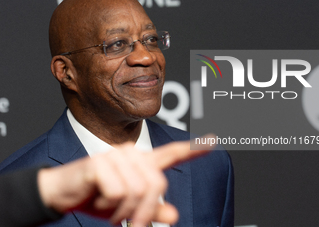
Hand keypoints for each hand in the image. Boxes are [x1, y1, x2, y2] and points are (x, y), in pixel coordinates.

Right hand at [38, 137, 212, 226]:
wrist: (64, 193)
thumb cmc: (97, 198)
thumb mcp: (127, 208)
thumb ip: (151, 209)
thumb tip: (174, 216)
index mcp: (142, 163)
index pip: (172, 153)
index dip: (194, 149)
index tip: (213, 141)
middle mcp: (132, 154)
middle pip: (157, 185)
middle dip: (144, 212)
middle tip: (130, 224)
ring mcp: (116, 156)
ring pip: (137, 191)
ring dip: (122, 212)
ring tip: (109, 209)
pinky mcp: (101, 163)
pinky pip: (118, 192)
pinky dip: (109, 207)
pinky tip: (98, 200)